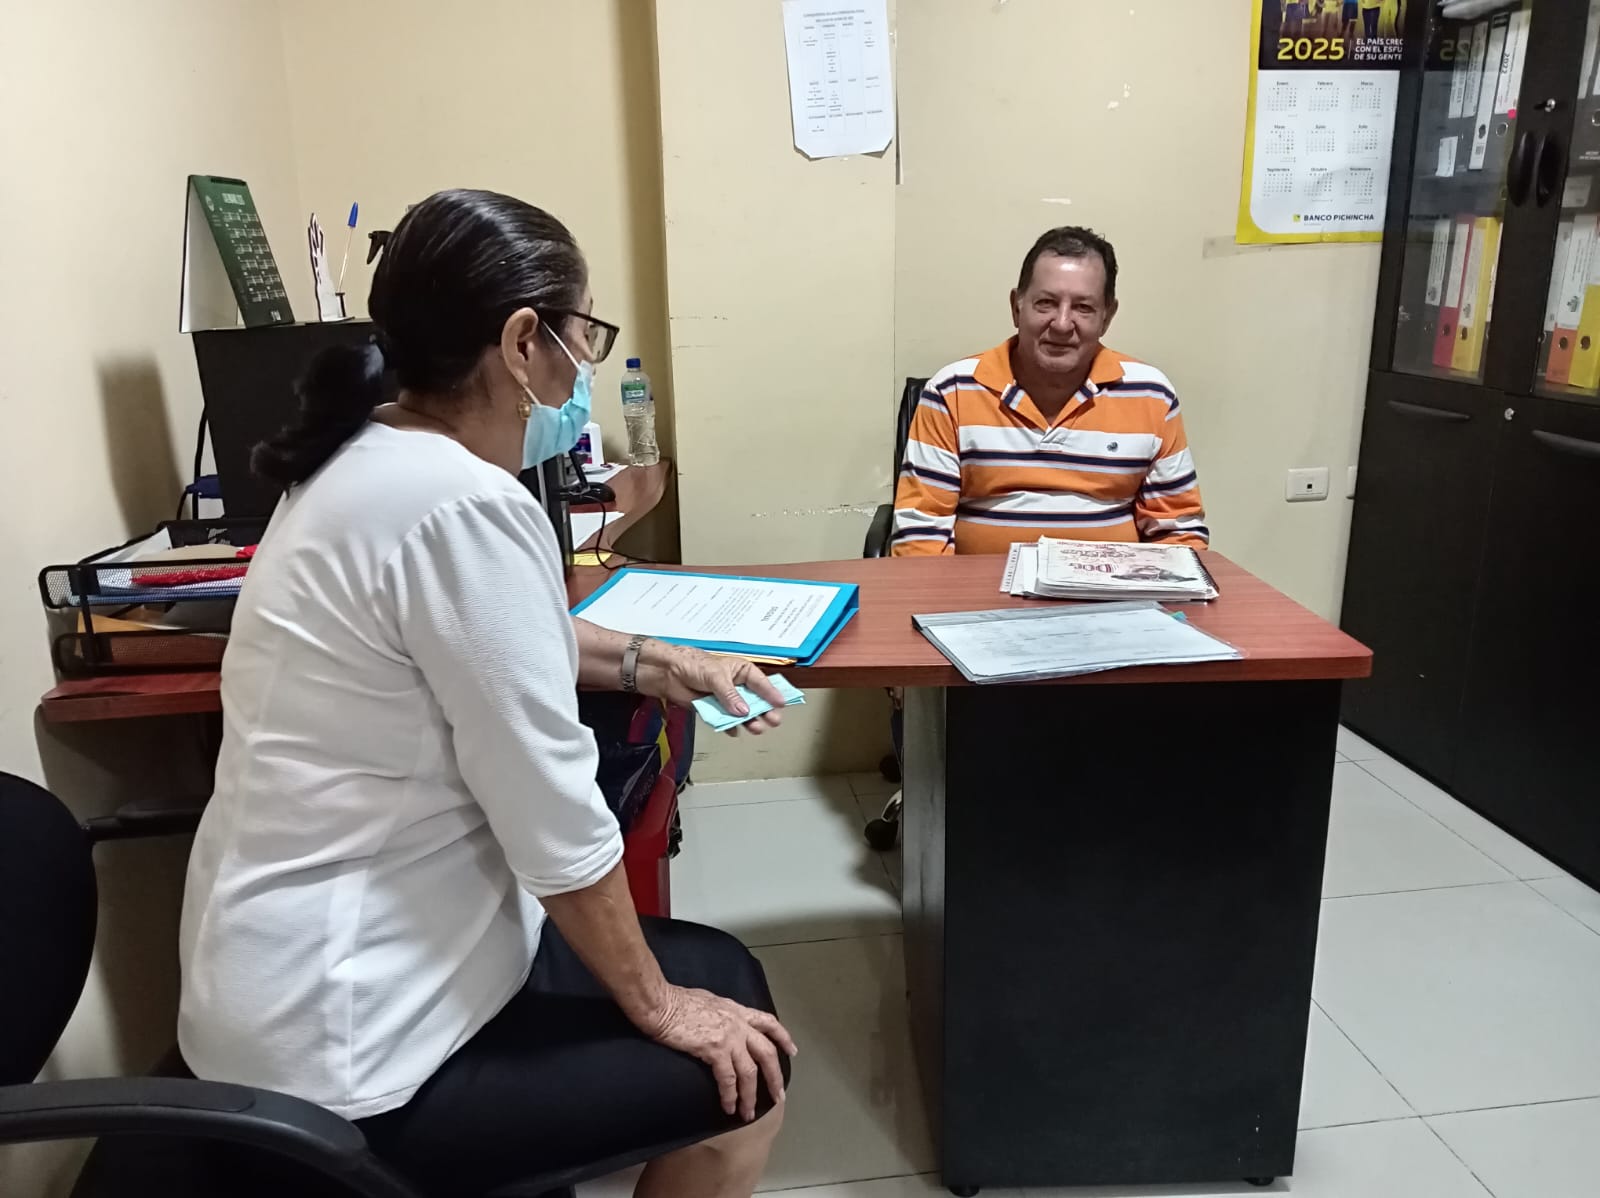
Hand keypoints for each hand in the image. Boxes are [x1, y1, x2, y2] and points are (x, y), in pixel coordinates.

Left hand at [641, 644, 787, 735]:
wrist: (669, 673)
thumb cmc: (693, 665)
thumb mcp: (716, 676)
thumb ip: (730, 695)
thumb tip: (743, 710)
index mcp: (741, 672)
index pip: (761, 683)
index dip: (771, 693)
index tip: (781, 703)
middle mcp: (737, 686)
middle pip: (755, 701)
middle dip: (764, 711)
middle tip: (773, 720)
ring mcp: (727, 700)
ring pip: (743, 713)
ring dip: (750, 721)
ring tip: (756, 728)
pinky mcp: (715, 710)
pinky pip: (727, 721)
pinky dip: (730, 727)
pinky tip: (735, 730)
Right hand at [645, 985, 797, 1119]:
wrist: (660, 1003)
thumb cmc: (675, 1000)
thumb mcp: (708, 1000)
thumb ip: (721, 1012)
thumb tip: (721, 1021)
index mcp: (736, 1010)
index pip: (768, 1022)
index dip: (783, 1037)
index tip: (792, 1051)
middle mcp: (738, 1023)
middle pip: (767, 1053)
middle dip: (775, 1077)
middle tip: (778, 1096)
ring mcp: (729, 1036)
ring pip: (750, 1072)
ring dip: (750, 1096)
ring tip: (748, 1113)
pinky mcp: (714, 1049)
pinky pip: (728, 1079)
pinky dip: (730, 1096)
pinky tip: (729, 1107)